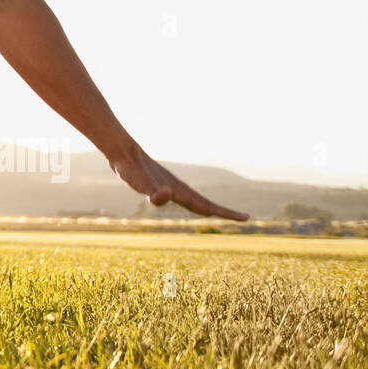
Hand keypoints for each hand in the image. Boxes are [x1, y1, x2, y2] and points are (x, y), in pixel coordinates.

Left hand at [110, 145, 247, 220]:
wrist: (121, 151)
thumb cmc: (129, 169)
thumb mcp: (138, 184)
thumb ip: (152, 193)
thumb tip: (164, 197)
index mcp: (178, 191)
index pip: (206, 206)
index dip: (225, 213)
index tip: (246, 218)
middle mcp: (177, 188)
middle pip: (205, 203)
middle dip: (224, 212)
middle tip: (244, 218)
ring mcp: (170, 185)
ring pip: (194, 199)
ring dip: (209, 207)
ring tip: (220, 213)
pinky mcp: (160, 183)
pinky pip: (182, 195)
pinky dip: (192, 201)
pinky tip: (190, 203)